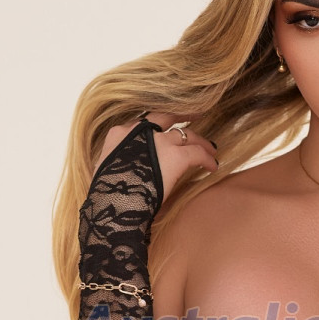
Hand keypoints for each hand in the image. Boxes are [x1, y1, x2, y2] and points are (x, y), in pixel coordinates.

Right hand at [92, 111, 218, 202]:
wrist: (115, 205)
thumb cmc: (108, 196)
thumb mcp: (106, 172)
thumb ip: (117, 163)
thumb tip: (121, 170)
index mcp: (120, 134)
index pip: (144, 123)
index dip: (158, 127)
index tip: (167, 129)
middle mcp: (139, 131)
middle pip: (167, 117)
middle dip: (183, 114)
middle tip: (197, 114)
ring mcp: (158, 141)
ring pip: (186, 134)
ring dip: (200, 142)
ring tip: (210, 149)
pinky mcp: (175, 155)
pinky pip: (197, 152)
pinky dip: (206, 158)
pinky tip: (212, 167)